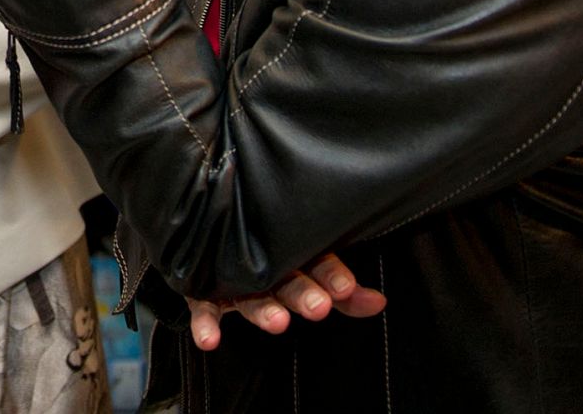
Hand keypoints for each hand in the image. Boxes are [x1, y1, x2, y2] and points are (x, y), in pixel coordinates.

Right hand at [185, 252, 386, 349]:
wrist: (212, 242)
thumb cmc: (274, 264)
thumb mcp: (314, 277)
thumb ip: (345, 296)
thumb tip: (379, 303)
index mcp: (294, 257)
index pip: (317, 262)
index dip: (331, 275)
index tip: (345, 288)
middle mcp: (265, 267)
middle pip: (286, 279)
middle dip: (302, 293)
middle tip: (318, 306)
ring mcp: (233, 279)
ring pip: (250, 295)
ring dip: (263, 310)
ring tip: (277, 323)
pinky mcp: (204, 292)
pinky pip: (203, 308)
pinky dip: (204, 324)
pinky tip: (209, 340)